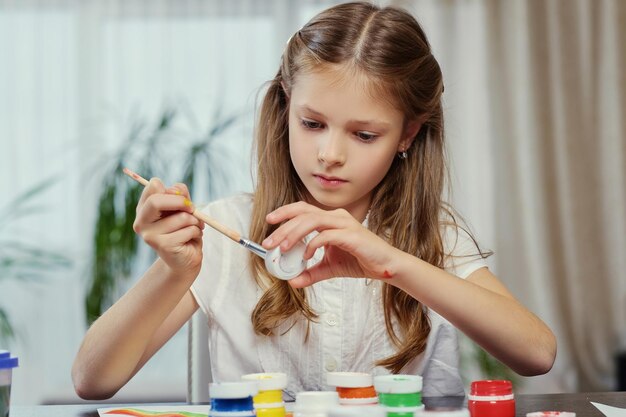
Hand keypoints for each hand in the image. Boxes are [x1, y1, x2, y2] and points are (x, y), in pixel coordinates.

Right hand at [133, 178, 204, 275]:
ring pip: (181, 217)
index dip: (172, 190)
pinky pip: (188, 230)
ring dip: (195, 221)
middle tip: (192, 209)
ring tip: (193, 228)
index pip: (152, 186)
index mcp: (144, 209)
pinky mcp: (163, 246)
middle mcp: (141, 222)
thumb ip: (180, 195)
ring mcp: (150, 236)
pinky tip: (191, 239)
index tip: (183, 199)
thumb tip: (178, 191)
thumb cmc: (183, 230)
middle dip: (180, 202)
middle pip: (156, 201)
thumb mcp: (182, 208)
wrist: (185, 259)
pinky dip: (196, 232)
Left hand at [262, 201, 400, 287]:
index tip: (269, 221)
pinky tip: (306, 256)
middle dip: (283, 227)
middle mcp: (336, 217)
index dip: (285, 212)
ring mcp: (345, 224)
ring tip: (283, 248)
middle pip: (303, 213)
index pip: (303, 209)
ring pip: (312, 220)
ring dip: (294, 233)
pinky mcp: (352, 235)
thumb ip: (311, 272)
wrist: (385, 267)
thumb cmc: (360, 261)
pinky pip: (327, 236)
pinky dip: (313, 244)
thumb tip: (292, 281)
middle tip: (269, 243)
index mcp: (330, 219)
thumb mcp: (329, 268)